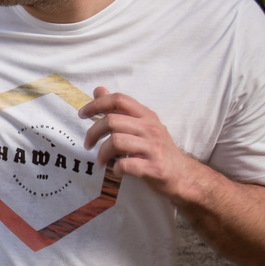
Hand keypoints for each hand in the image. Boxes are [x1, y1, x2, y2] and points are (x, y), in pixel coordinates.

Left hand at [80, 86, 199, 201]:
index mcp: (146, 115)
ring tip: (101, 161)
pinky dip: (116, 168)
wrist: (183, 176)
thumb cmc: (156, 149)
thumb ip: (119, 109)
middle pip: (111, 121)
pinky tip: (117, 170)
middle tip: (87, 144)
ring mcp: (154, 148)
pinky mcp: (155, 167)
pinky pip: (126, 164)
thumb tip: (98, 90)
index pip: (118, 99)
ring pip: (116, 141)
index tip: (82, 114)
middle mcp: (151, 128)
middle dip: (93, 133)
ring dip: (102, 153)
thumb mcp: (141, 125)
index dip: (96, 104)